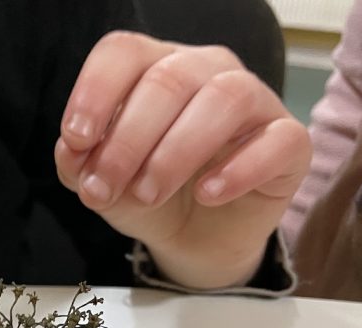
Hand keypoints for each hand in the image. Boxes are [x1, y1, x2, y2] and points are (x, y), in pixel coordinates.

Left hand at [55, 32, 310, 289]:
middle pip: (168, 79)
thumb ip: (80, 166)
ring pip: (224, 98)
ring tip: (148, 194)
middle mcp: (206, 71)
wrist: (195, 240)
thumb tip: (71, 152)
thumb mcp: (104, 185)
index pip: (124, 52)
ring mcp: (254, 100)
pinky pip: (277, 140)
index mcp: (154, 68)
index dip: (95, 91)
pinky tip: (208, 194)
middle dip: (127, 140)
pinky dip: (238, 169)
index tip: (77, 139)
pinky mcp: (290, 141)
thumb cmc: (149, 195)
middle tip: (105, 189)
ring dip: (176, 151)